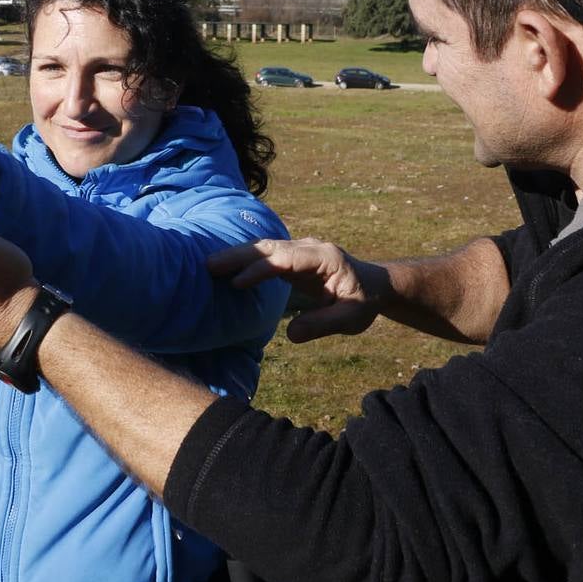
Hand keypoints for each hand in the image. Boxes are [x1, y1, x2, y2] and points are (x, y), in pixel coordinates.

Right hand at [208, 238, 388, 341]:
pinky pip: (266, 255)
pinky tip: (226, 268)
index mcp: (326, 258)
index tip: (237, 283)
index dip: (260, 269)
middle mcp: (310, 247)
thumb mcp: (351, 319)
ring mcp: (300, 249)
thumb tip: (290, 334)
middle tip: (209, 265)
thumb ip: (322, 325)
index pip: (287, 259)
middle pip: (270, 247)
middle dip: (239, 255)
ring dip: (238, 255)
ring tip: (209, 265)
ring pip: (264, 247)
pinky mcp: (292, 257)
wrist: (373, 286)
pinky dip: (245, 260)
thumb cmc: (363, 303)